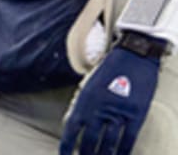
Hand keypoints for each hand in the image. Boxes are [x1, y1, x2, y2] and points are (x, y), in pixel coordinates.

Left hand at [60, 31, 165, 153]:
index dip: (66, 145)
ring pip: (109, 143)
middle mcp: (100, 109)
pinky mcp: (136, 114)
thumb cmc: (108, 70)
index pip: (71, 129)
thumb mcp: (88, 85)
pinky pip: (128, 139)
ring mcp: (119, 113)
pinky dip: (123, 151)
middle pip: (90, 140)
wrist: (133, 56)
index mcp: (84, 100)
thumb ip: (81, 106)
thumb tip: (75, 127)